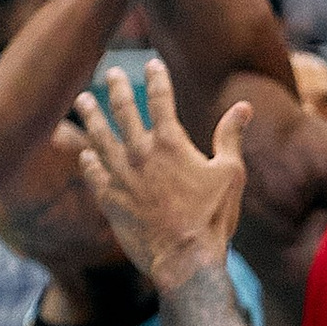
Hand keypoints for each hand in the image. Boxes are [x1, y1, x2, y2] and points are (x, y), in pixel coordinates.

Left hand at [71, 56, 247, 291]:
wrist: (185, 261)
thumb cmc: (212, 218)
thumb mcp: (231, 174)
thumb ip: (230, 136)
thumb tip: (243, 107)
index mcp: (170, 143)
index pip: (160, 99)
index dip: (156, 78)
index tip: (152, 64)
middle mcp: (140, 154)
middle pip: (122, 110)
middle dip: (116, 88)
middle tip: (111, 73)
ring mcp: (121, 177)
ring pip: (99, 138)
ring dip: (91, 117)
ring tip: (83, 102)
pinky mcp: (109, 200)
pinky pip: (93, 174)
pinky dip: (87, 161)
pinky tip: (84, 154)